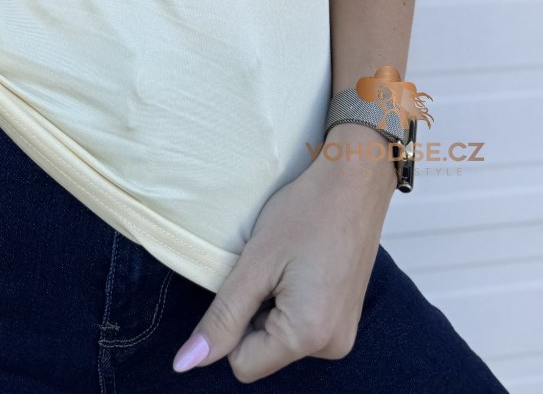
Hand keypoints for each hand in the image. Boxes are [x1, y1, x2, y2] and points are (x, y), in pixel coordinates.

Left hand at [171, 129, 394, 382]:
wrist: (356, 179)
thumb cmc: (307, 211)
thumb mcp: (255, 262)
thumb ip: (222, 317)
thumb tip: (186, 364)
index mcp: (308, 336)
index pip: (243, 364)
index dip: (232, 324)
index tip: (248, 280)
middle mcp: (332, 346)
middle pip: (263, 352)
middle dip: (254, 313)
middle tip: (270, 266)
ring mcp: (343, 334)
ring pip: (280, 338)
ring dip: (272, 305)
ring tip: (287, 263)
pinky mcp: (346, 318)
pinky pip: (301, 326)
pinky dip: (290, 301)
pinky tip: (300, 266)